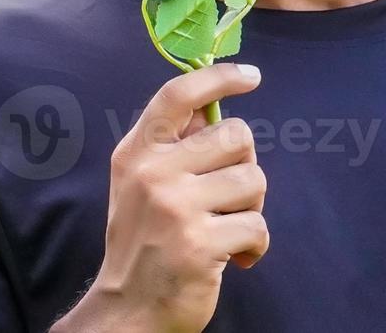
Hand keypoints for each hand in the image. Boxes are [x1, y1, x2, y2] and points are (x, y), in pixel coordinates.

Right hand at [56, 63, 267, 332]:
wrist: (128, 309)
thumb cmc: (144, 241)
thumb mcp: (140, 184)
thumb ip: (172, 146)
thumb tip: (216, 105)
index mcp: (137, 153)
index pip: (178, 96)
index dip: (219, 77)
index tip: (251, 76)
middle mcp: (153, 174)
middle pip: (236, 136)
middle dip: (244, 166)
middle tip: (227, 197)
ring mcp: (176, 208)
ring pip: (253, 180)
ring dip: (251, 208)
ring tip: (227, 227)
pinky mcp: (201, 243)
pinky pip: (257, 225)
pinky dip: (255, 245)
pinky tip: (237, 258)